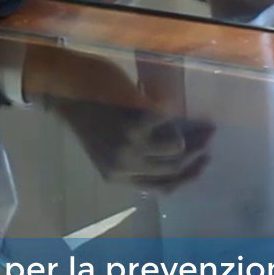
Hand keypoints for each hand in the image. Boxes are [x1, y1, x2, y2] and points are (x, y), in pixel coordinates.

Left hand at [26, 47, 215, 190]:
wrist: (64, 87)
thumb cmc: (89, 109)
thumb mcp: (110, 141)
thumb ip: (138, 151)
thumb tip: (181, 149)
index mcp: (117, 176)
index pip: (164, 187)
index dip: (189, 176)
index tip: (204, 160)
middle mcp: (123, 168)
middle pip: (174, 168)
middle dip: (198, 152)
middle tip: (210, 133)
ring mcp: (128, 148)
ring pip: (176, 149)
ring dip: (190, 133)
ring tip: (194, 117)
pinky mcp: (133, 125)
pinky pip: (168, 122)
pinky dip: (172, 109)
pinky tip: (168, 98)